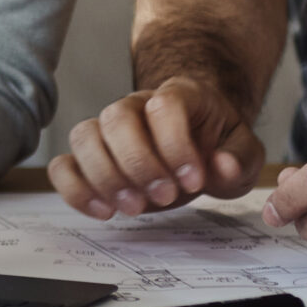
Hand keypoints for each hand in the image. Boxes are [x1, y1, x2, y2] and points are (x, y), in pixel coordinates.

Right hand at [48, 79, 264, 219]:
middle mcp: (136, 106)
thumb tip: (221, 166)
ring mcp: (108, 130)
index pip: (164, 105)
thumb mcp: (243, 152)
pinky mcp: (91, 158)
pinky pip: (64, 165)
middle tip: (164, 197)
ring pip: (84, 137)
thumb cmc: (217, 144)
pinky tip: (104, 211)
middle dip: (138, 163)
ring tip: (134, 208)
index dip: (175, 144)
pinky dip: (75, 190)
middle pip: (116, 118)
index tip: (194, 181)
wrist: (198, 142)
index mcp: (179, 95)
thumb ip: (239, 159)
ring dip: (105, 177)